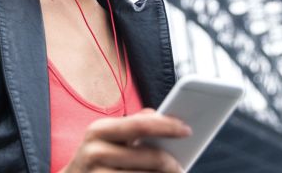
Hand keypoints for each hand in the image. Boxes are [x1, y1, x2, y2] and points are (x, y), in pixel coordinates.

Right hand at [60, 108, 191, 172]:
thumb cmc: (94, 158)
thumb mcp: (105, 137)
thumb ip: (131, 125)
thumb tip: (158, 114)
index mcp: (99, 131)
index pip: (140, 125)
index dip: (167, 126)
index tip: (188, 129)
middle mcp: (96, 153)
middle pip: (151, 158)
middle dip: (172, 164)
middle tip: (182, 167)